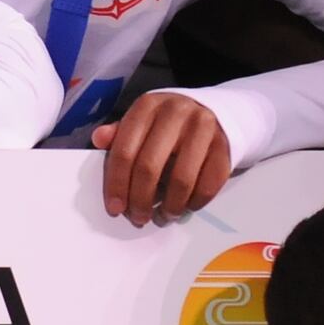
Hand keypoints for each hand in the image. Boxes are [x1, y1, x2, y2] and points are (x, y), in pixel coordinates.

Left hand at [95, 89, 234, 225]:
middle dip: (140, 200)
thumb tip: (98, 139)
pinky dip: (195, 203)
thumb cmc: (167, 124)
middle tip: (138, 218)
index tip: (115, 208)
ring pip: (181, 180)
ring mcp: (203, 127)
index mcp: (147, 106)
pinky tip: (186, 207)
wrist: (214, 111)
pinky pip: (209, 184)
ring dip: (170, 207)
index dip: (117, 184)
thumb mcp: (141, 122)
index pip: (125, 151)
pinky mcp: (225, 145)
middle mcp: (175, 112)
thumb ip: (119, 134)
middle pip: (149, 167)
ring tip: (164, 217)